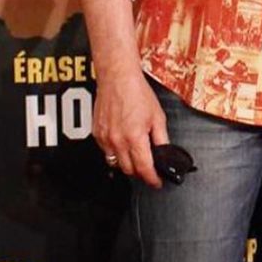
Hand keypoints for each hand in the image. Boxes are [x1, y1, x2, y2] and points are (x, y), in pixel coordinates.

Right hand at [92, 66, 168, 187]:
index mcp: (135, 138)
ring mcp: (105, 138)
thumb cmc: (137, 93)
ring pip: (115, 163)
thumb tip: (165, 154)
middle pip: (128, 170)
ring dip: (126, 164)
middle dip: (140, 172)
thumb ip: (161, 139)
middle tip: (148, 168)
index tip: (156, 182)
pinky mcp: (96, 133)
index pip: (144, 168)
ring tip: (135, 156)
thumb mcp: (157, 117)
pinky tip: (122, 144)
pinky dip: (115, 152)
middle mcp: (118, 140)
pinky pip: (105, 151)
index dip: (152, 179)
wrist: (117, 78)